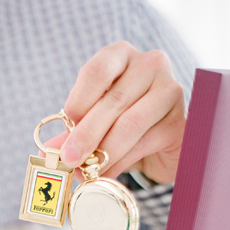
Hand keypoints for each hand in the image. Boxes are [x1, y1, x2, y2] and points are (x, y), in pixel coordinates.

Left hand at [56, 41, 184, 183]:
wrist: (162, 143)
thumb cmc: (124, 122)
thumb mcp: (96, 121)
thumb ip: (75, 131)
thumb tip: (49, 152)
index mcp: (121, 55)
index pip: (98, 70)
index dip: (79, 99)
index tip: (66, 125)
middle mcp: (150, 65)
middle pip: (114, 100)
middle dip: (87, 134)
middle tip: (69, 159)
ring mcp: (170, 91)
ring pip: (130, 124)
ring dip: (104, 152)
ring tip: (87, 171)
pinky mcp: (179, 121)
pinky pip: (145, 143)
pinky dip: (122, 162)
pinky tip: (107, 174)